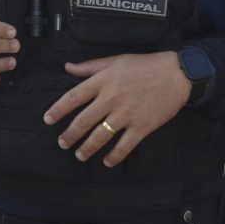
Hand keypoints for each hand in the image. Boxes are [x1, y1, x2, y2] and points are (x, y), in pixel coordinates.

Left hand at [42, 51, 190, 166]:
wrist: (176, 74)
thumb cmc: (144, 65)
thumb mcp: (115, 61)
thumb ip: (90, 67)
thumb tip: (67, 67)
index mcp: (103, 81)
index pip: (74, 97)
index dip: (58, 109)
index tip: (47, 119)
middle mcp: (112, 98)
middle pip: (84, 120)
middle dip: (70, 134)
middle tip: (61, 143)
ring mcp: (127, 114)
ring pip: (101, 135)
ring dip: (87, 148)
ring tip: (79, 155)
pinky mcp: (142, 126)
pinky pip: (125, 145)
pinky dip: (114, 156)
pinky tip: (106, 162)